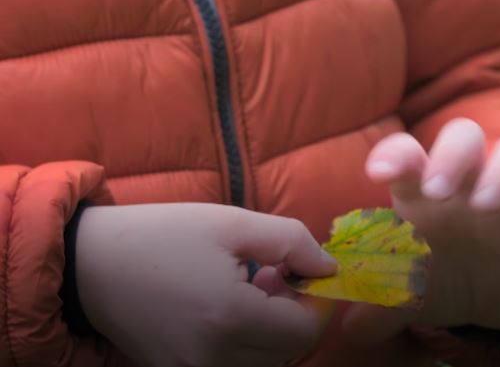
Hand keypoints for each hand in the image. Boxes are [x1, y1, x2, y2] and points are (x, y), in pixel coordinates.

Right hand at [75, 203, 336, 366]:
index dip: (317, 302)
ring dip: (270, 329)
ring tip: (248, 287)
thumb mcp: (233, 223)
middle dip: (293, 313)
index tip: (306, 273)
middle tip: (273, 274)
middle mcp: (211, 359)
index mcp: (228, 318)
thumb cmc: (164, 235)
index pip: (304, 332)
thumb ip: (292, 242)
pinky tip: (226, 308)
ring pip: (263, 362)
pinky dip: (244, 342)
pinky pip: (232, 366)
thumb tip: (330, 269)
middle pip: (287, 352)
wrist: (91, 263)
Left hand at [344, 119, 499, 338]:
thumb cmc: (437, 279)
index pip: (407, 154)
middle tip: (439, 191)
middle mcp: (467, 184)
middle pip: (465, 136)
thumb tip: (350, 328)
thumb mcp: (406, 295)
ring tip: (487, 206)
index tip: (379, 173)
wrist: (489, 300)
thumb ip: (379, 306)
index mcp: (423, 190)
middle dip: (453, 154)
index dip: (394, 154)